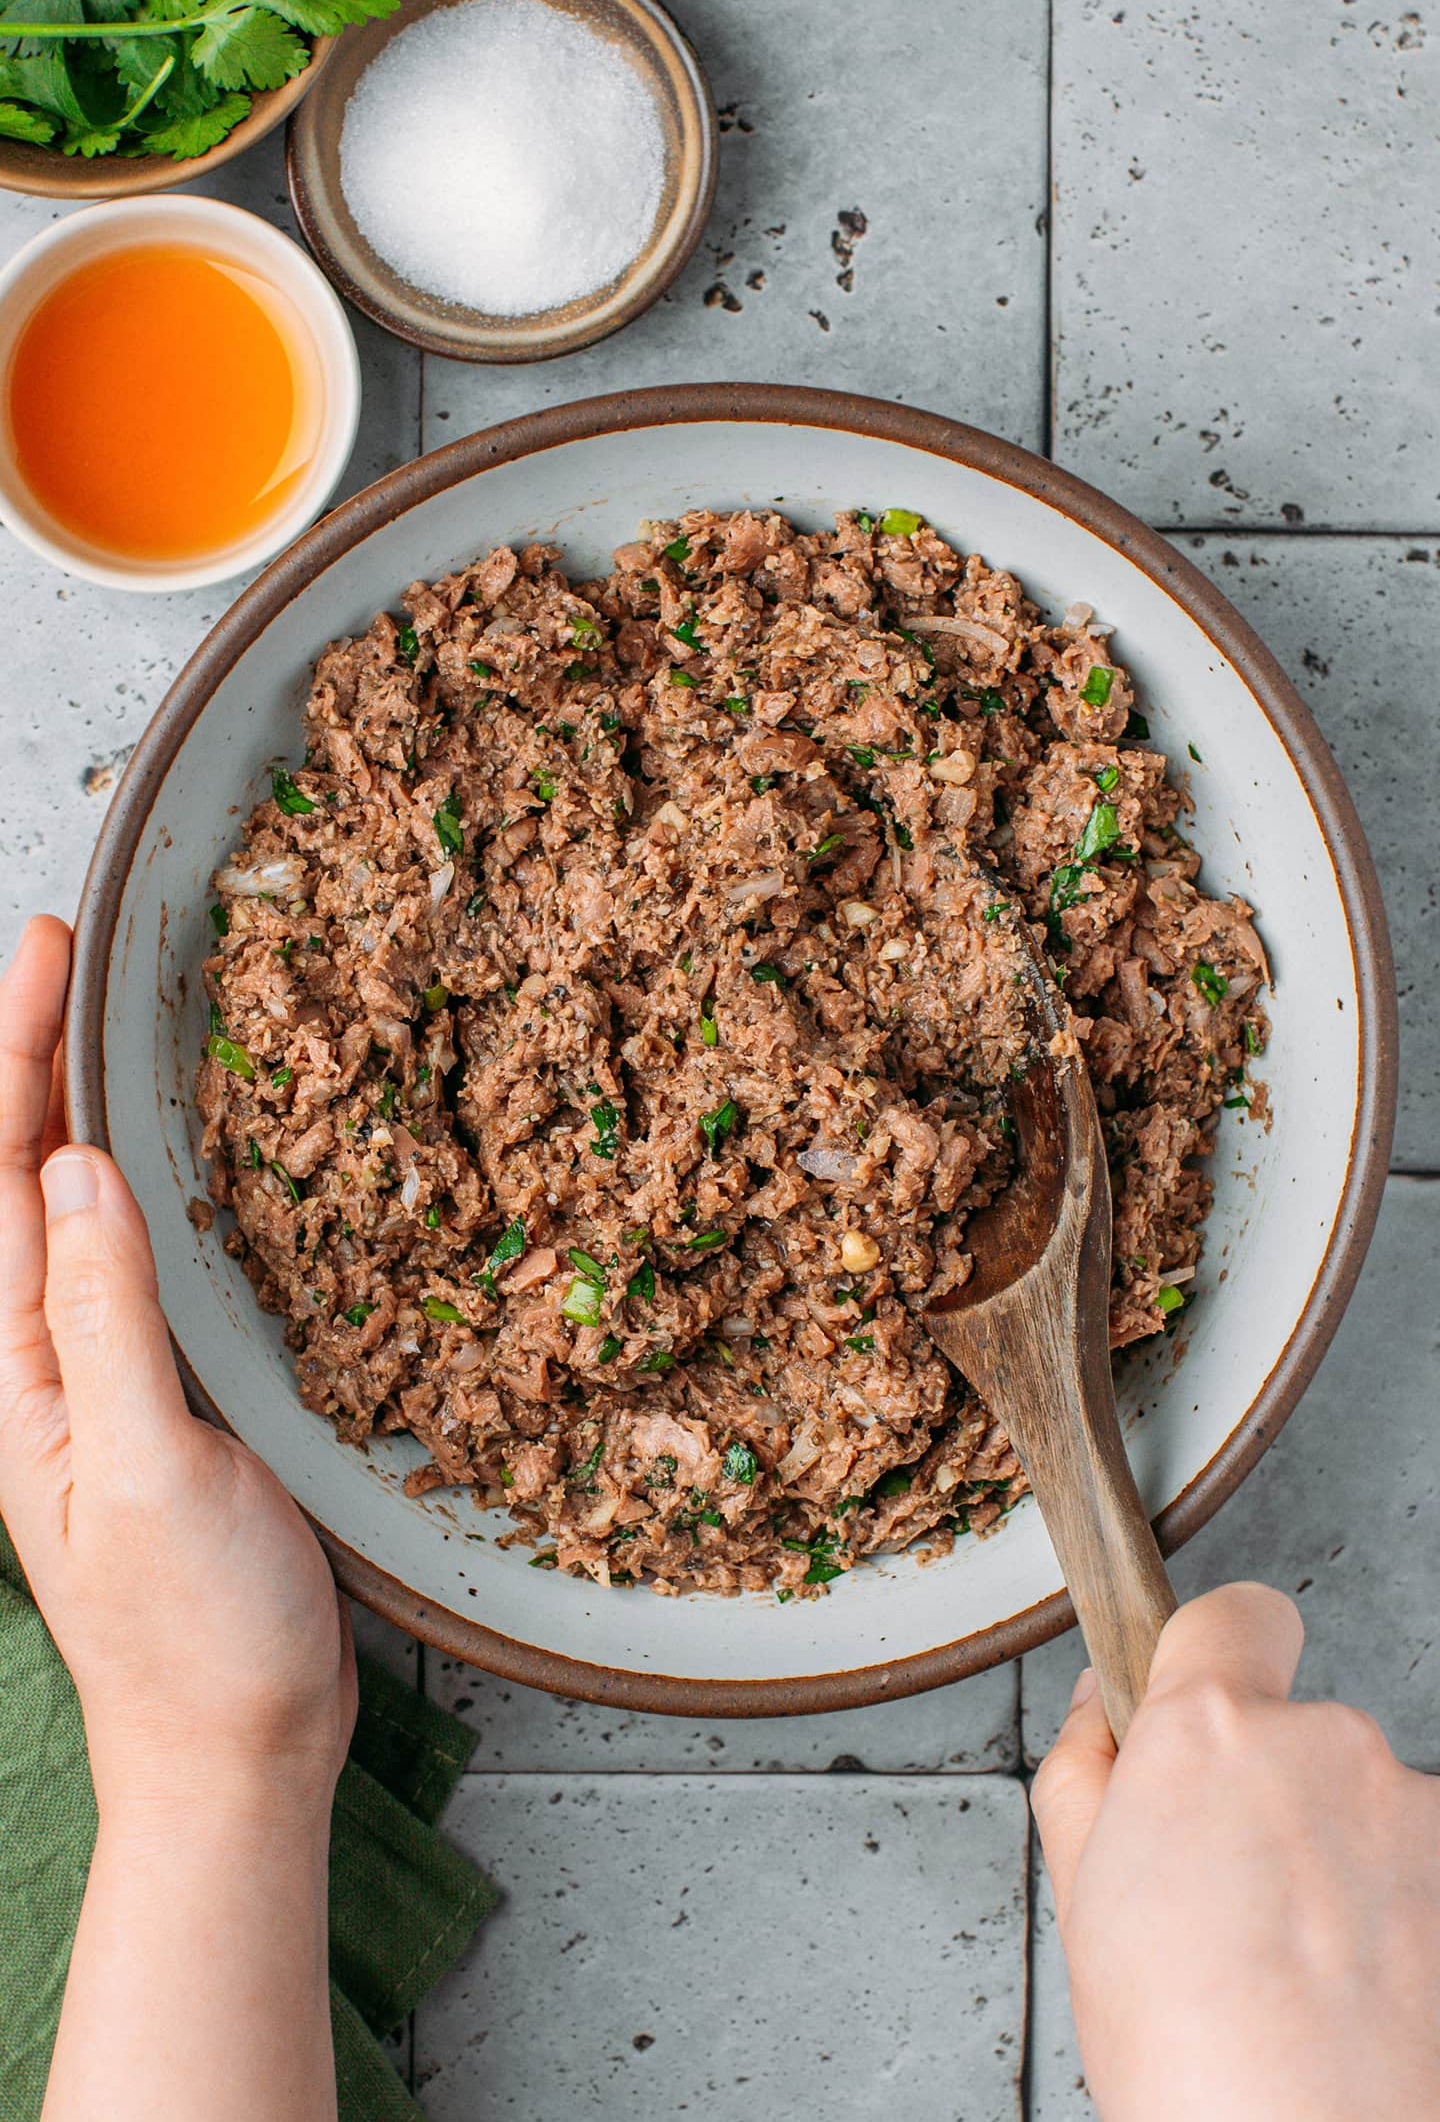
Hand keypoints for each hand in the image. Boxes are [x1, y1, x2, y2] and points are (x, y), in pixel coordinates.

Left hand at [0, 916, 354, 1825]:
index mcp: (8, 1375)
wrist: (240, 1747)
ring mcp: (93, 1379)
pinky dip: (145, 1185)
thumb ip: (103, 1317)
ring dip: (78, 1107)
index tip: (44, 954)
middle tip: (71, 947)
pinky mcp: (156, 1398)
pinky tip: (176, 1159)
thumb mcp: (144, 1468)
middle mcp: (35, 1363)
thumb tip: (72, 1169)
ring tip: (109, 1018)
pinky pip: (135, 1261)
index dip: (9, 1057)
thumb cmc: (192, 1633)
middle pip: (14, 1179)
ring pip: (70, 1211)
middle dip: (30, 1054)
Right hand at [1032, 1582, 1439, 2121]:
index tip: (1201, 1709)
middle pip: (1297, 1729)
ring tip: (1295, 1969)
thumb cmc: (1193, 2056)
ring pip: (1364, 1807)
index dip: (1215, 1654)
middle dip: (1269, 1792)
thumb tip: (1106, 1710)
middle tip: (1227, 1899)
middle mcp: (1325, 1743)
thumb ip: (1087, 1771)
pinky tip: (1356, 1992)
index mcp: (1211, 1731)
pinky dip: (1397, 1915)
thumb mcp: (1081, 1900)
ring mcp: (1413, 1810)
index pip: (1235, 1613)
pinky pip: (1419, 1866)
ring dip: (1339, 1860)